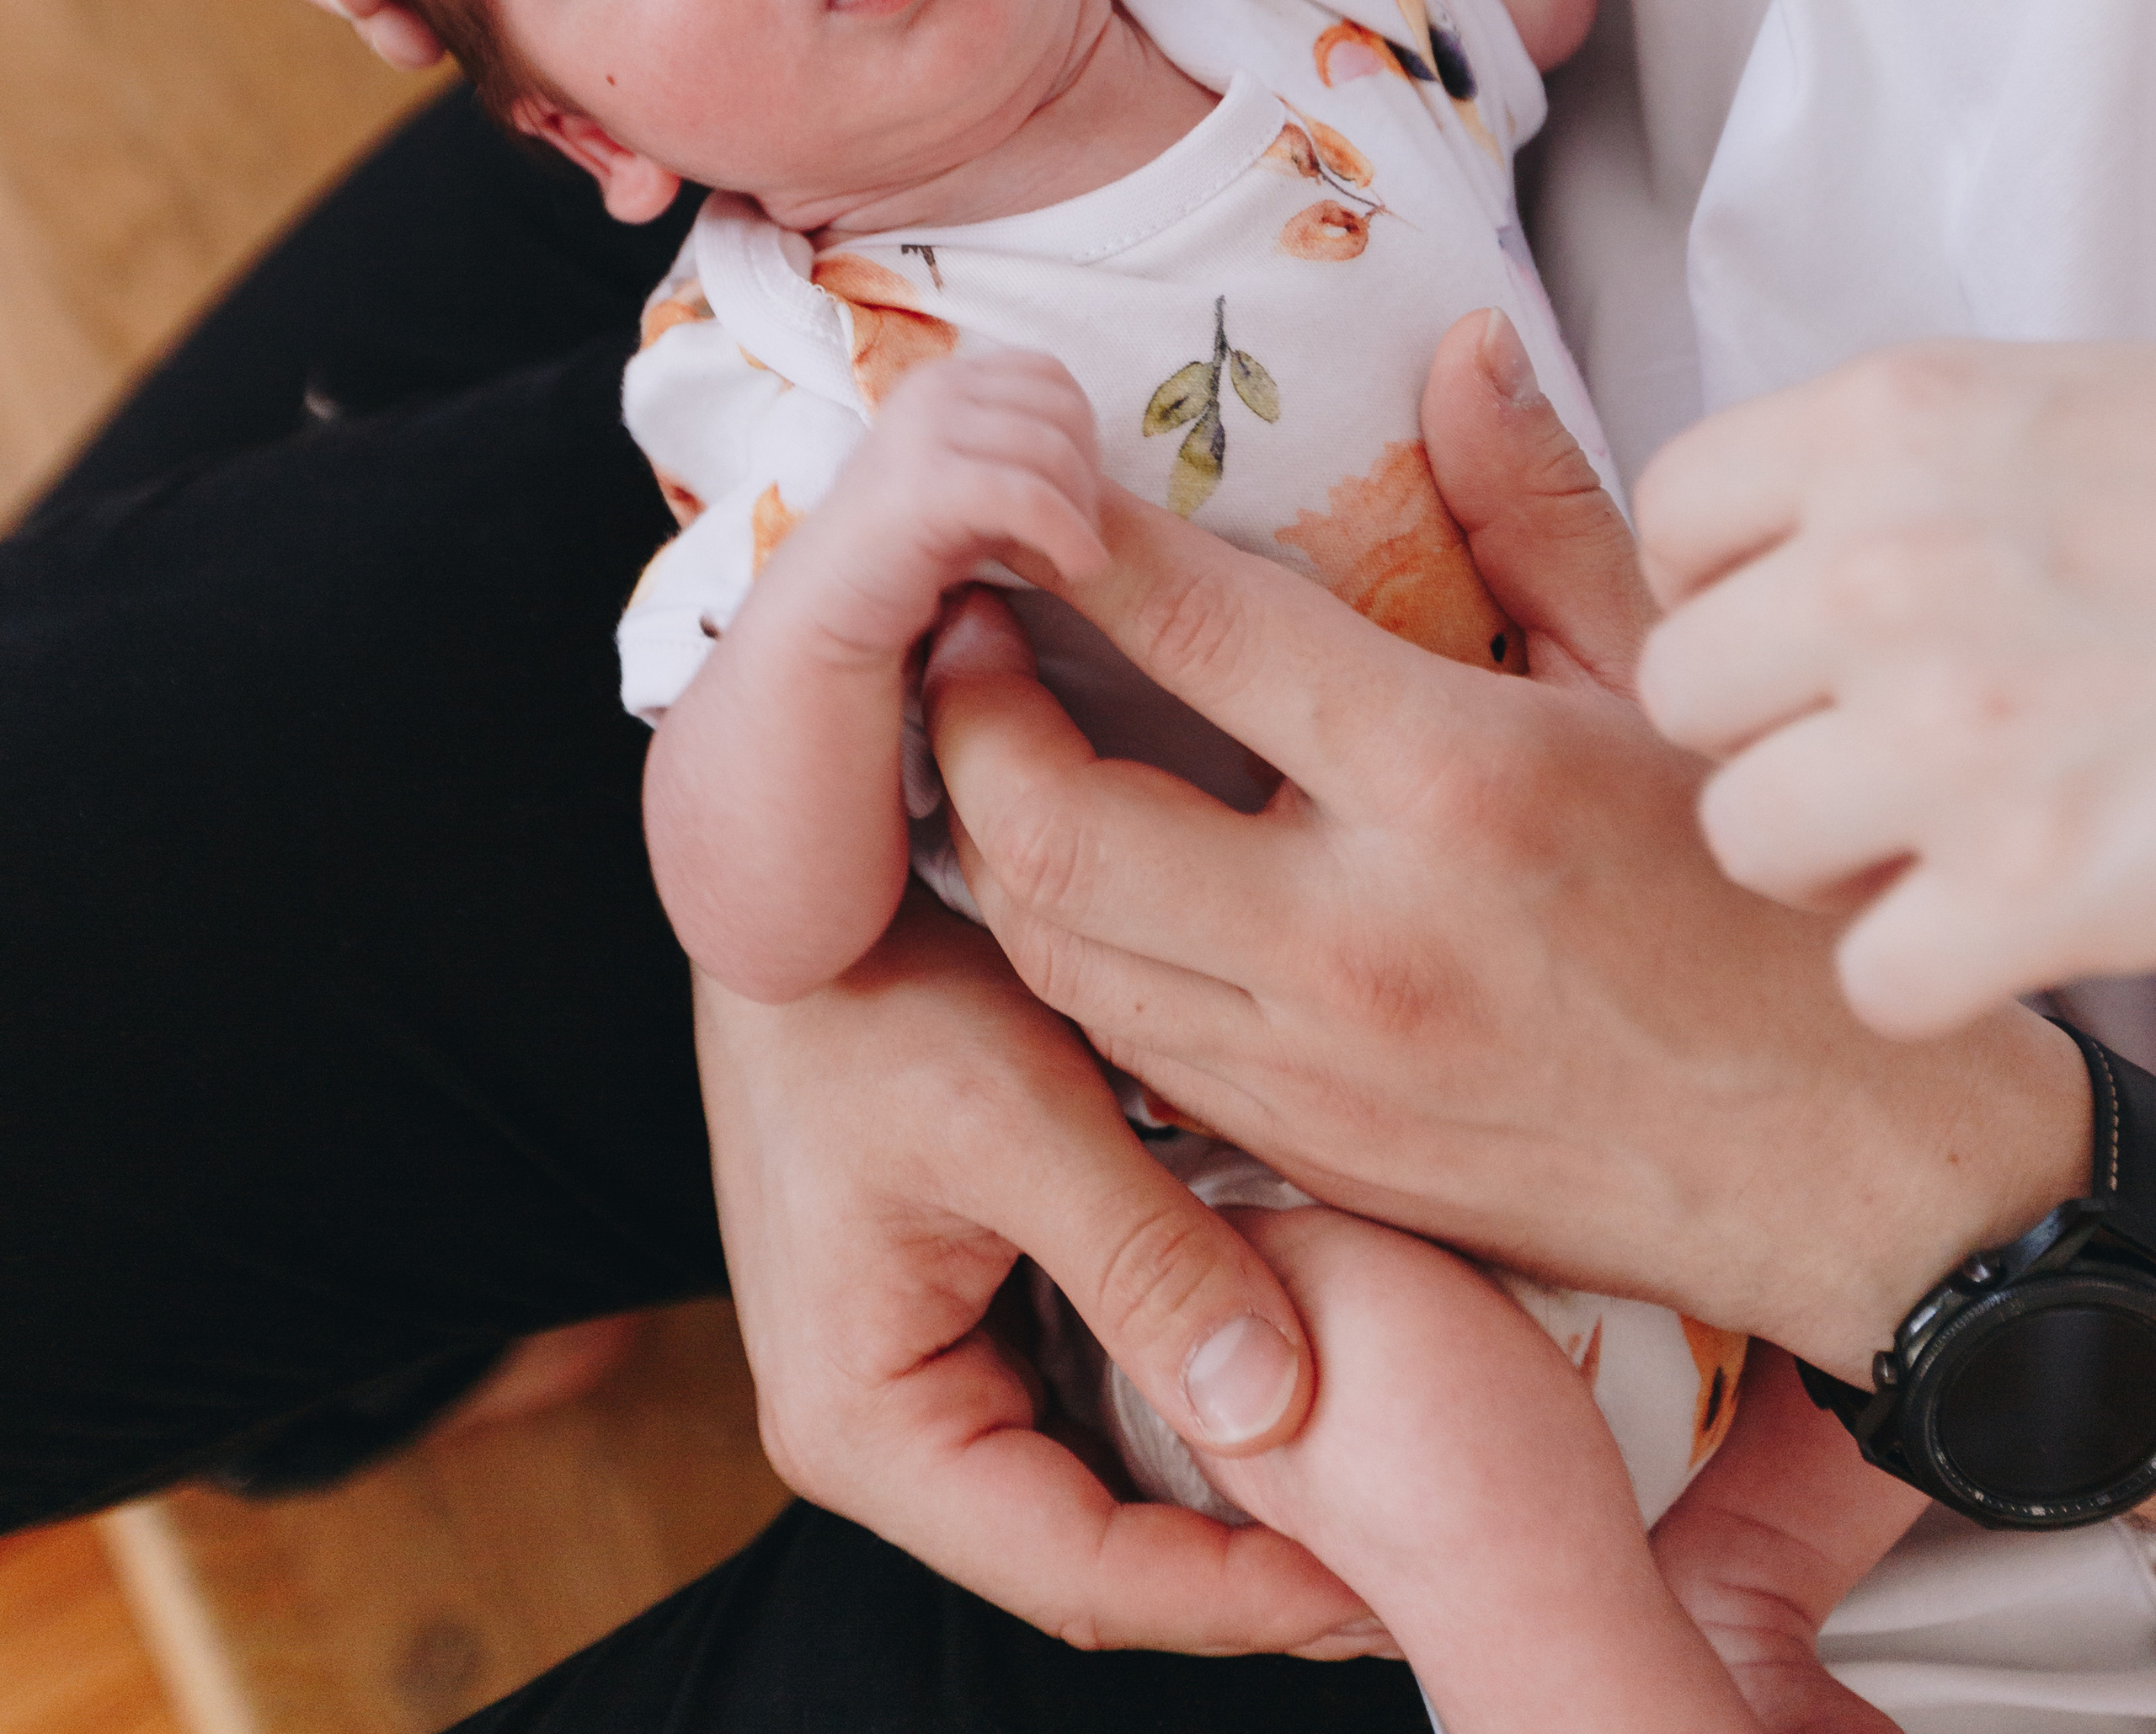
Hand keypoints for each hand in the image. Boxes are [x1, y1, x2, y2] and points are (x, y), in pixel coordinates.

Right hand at [696, 895, 1393, 1657]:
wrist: (799, 879)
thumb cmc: (873, 986)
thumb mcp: (1015, 1114)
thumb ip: (1144, 1262)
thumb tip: (1279, 1412)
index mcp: (865, 1424)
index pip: (1081, 1573)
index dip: (1239, 1600)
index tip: (1384, 1592)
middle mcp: (883, 1430)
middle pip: (1097, 1553)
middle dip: (1253, 1568)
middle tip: (1421, 1569)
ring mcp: (924, 1374)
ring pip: (1104, 1481)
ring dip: (1233, 1492)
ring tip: (1387, 1500)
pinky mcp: (964, 1312)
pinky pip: (1093, 1394)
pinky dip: (1192, 1400)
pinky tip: (1301, 1386)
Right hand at [769, 353, 1109, 664]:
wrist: (830, 605)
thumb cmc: (910, 547)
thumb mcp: (969, 475)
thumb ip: (1017, 445)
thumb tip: (1093, 446)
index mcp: (943, 378)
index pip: (1050, 375)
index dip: (1083, 431)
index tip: (1081, 493)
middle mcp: (931, 389)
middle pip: (1060, 408)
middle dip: (1088, 473)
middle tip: (1084, 532)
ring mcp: (922, 432)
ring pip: (1051, 451)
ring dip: (1082, 512)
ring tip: (1078, 556)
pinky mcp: (924, 486)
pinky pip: (1028, 497)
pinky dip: (1068, 534)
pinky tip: (1078, 567)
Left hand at [925, 312, 2090, 1381]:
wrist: (1847, 1181)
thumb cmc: (1758, 906)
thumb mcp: (1666, 680)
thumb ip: (1537, 507)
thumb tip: (1460, 345)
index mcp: (1458, 786)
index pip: (1206, 634)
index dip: (1083, 546)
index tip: (1019, 487)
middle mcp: (1361, 940)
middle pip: (1059, 826)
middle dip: (969, 715)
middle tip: (959, 623)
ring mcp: (1321, 1073)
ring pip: (1059, 954)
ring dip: (991, 836)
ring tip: (985, 734)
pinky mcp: (1310, 1159)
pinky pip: (1123, 1047)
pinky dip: (1067, 951)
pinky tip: (1073, 873)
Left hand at [1636, 340, 2155, 1036]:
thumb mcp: (2061, 409)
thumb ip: (1893, 462)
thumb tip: (1756, 547)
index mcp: (1896, 420)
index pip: (1675, 518)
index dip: (1725, 590)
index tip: (1801, 626)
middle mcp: (1895, 563)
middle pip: (1683, 689)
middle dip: (1767, 731)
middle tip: (1872, 744)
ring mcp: (1960, 730)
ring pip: (1744, 837)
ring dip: (1827, 860)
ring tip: (1931, 836)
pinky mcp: (2041, 887)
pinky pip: (1870, 975)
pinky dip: (1931, 977)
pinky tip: (2005, 927)